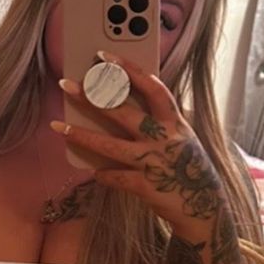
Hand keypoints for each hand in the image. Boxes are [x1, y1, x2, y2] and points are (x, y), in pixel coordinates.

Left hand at [50, 52, 225, 232]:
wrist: (204, 207)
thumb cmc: (188, 169)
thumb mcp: (182, 139)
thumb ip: (160, 123)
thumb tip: (123, 107)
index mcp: (175, 122)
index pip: (151, 87)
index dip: (127, 70)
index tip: (103, 57)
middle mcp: (165, 139)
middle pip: (123, 112)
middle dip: (93, 97)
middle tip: (67, 85)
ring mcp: (155, 163)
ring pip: (111, 146)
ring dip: (83, 136)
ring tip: (59, 126)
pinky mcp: (146, 187)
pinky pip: (116, 177)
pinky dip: (103, 175)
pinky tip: (94, 172)